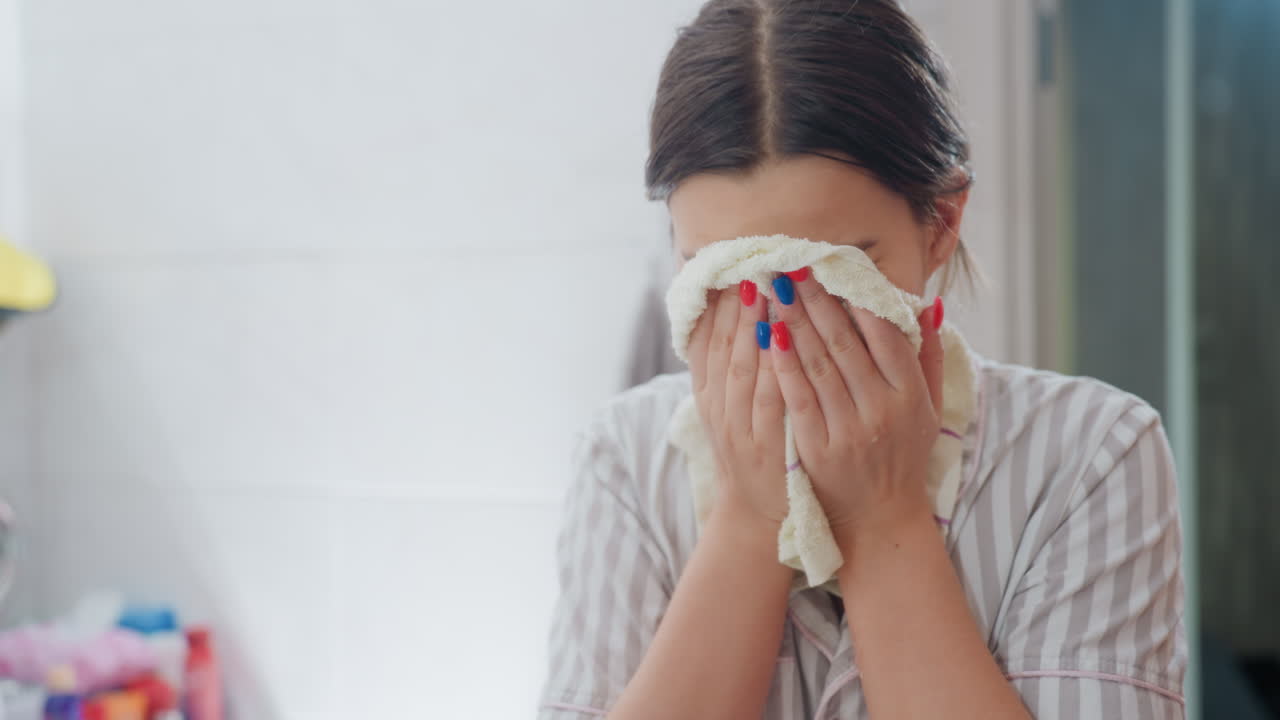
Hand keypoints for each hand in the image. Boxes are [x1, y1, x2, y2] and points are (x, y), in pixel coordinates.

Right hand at [687, 281, 788, 533]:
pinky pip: (770, 400)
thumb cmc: (753, 456)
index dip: (716, 309)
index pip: (706, 345)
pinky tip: (783, 340)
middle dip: (737, 309)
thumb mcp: (732, 412)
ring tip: (767, 292)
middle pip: (724, 350)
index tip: (729, 274)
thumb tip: (734, 320)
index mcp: (709, 399)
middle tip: (752, 270)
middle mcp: (719, 411)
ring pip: (743, 370)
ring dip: (753, 329)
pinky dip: (775, 368)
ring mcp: (741, 430)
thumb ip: (731, 370)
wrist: (758, 517)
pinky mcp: (766, 447)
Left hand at [766, 268, 944, 548]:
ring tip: (775, 289)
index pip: (882, 335)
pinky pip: (797, 396)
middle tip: (792, 267)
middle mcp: (881, 410)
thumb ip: (929, 356)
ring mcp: (848, 430)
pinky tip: (768, 335)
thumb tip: (928, 304)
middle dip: (815, 301)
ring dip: (793, 322)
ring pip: (816, 365)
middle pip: (843, 343)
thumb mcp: (931, 408)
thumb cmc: (904, 454)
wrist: (879, 518)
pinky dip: (782, 363)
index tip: (833, 269)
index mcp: (910, 395)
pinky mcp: (817, 448)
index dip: (856, 299)